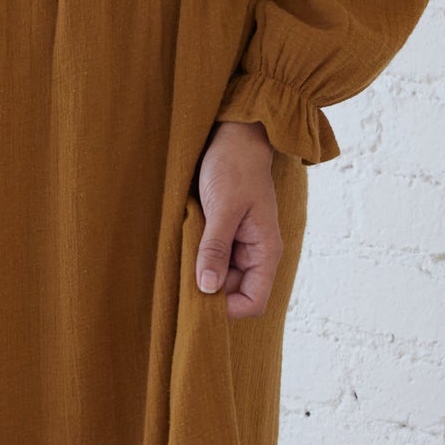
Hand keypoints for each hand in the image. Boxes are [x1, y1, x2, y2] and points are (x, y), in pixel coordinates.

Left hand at [193, 121, 282, 319]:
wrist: (235, 136)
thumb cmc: (235, 166)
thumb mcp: (224, 207)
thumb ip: (216, 248)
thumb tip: (208, 288)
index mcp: (265, 251)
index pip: (254, 302)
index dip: (228, 309)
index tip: (198, 299)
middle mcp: (254, 253)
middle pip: (232, 293)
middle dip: (208, 289)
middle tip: (179, 276)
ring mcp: (239, 245)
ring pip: (219, 276)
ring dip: (199, 271)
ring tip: (180, 254)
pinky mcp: (224, 234)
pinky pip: (211, 258)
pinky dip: (196, 257)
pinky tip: (182, 244)